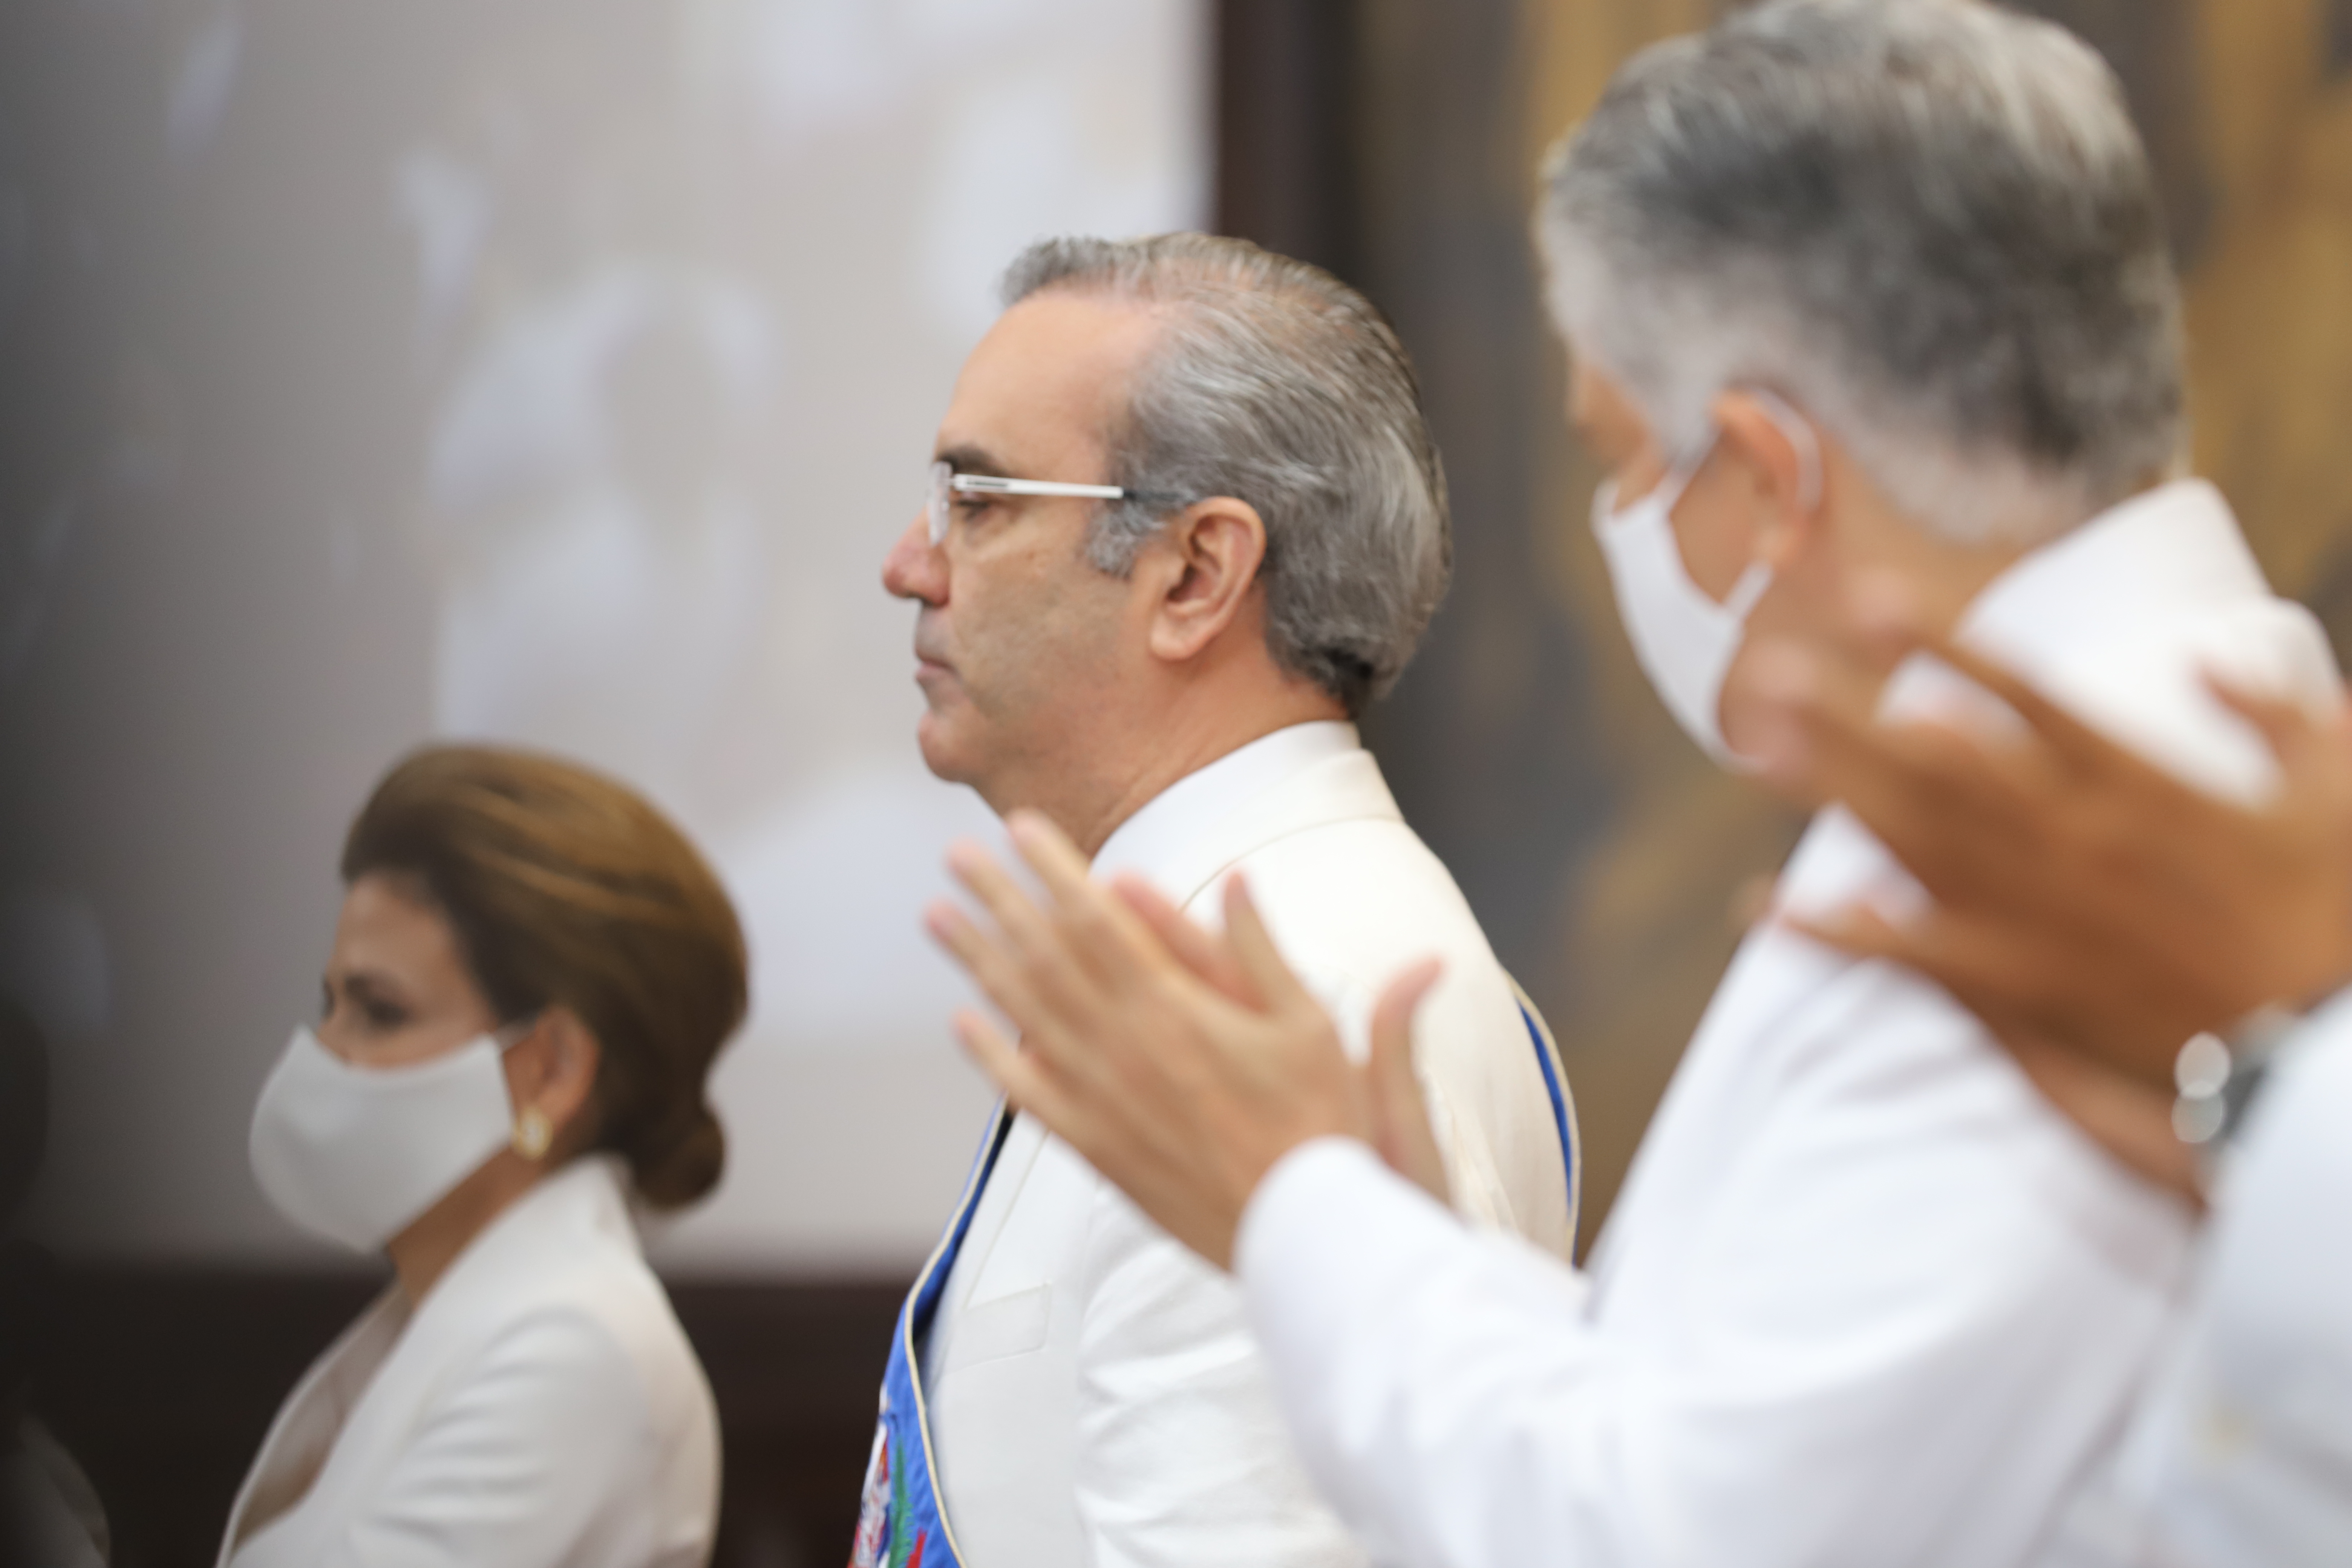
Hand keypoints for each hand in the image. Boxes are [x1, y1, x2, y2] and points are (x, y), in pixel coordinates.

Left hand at [925, 811, 1444, 1267]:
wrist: (1301, 1230)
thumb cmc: (1317, 1124)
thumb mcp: (1309, 1023)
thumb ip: (1260, 949)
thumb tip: (1236, 878)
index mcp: (1174, 1010)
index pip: (1097, 920)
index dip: (1055, 869)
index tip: (1021, 827)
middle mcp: (1124, 1049)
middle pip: (1045, 956)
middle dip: (1000, 898)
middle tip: (959, 856)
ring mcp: (1102, 1100)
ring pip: (1023, 1015)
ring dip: (977, 960)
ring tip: (939, 917)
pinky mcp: (1097, 1147)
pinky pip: (1028, 1095)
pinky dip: (991, 1056)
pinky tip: (963, 1023)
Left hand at [1749, 624, 2351, 1092]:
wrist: (2334, 1046)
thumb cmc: (2346, 916)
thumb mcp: (2338, 792)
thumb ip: (2277, 715)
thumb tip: (2215, 661)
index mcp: (2145, 784)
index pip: (2027, 695)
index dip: (1945, 644)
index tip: (1873, 598)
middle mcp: (2079, 841)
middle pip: (1939, 765)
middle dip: (1849, 716)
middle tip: (1765, 673)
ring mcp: (2050, 919)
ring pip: (1918, 845)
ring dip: (1831, 795)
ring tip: (1753, 749)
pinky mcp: (2036, 993)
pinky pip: (1921, 959)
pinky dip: (1845, 935)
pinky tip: (1774, 911)